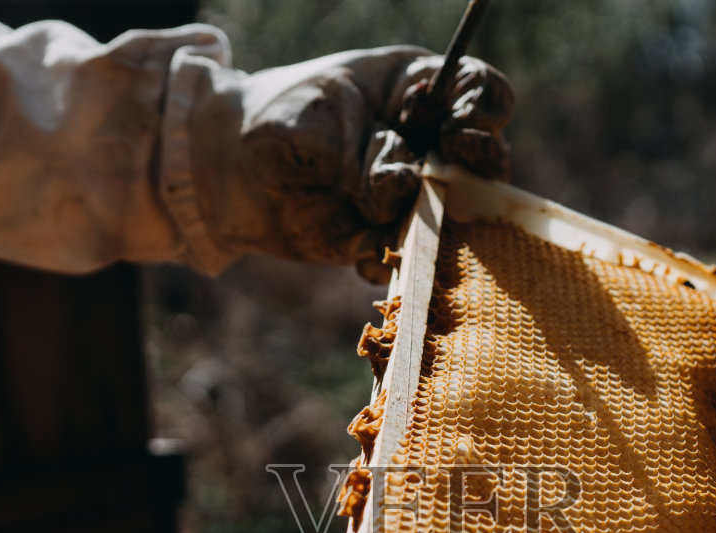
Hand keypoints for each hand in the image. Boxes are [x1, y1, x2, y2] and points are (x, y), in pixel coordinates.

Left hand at [185, 46, 512, 279]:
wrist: (229, 170)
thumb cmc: (276, 120)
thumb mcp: (317, 122)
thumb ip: (365, 157)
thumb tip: (403, 191)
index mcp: (416, 90)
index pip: (480, 93)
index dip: (482, 113)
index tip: (455, 130)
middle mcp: (425, 142)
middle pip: (486, 160)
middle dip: (471, 173)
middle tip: (431, 180)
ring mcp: (411, 194)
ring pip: (454, 216)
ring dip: (425, 223)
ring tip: (376, 220)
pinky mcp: (387, 237)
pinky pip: (410, 255)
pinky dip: (390, 259)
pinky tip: (358, 254)